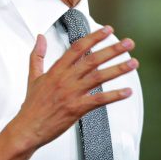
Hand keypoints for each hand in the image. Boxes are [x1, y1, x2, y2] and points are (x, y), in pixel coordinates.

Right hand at [7, 26, 137, 152]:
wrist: (27, 128)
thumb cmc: (32, 106)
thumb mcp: (33, 77)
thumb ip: (37, 56)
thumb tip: (40, 38)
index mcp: (56, 70)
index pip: (78, 48)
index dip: (94, 37)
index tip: (107, 30)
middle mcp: (65, 79)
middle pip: (92, 59)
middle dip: (112, 49)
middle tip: (128, 43)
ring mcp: (72, 94)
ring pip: (99, 77)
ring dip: (118, 69)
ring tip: (133, 63)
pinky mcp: (76, 109)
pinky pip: (99, 100)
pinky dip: (114, 95)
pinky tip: (127, 91)